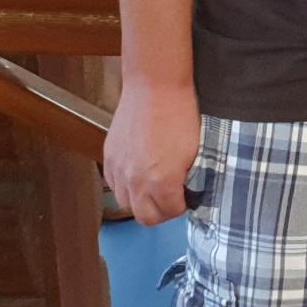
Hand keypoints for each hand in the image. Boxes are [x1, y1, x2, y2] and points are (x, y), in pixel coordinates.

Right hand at [104, 78, 200, 227]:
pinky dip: (125, 186)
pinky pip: (113, 185)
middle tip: (171, 198)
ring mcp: (118, 170)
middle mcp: (135, 181)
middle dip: (161, 211)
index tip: (186, 197)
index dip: (181, 206)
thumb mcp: (197, 152)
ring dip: (140, 201)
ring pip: (125, 204)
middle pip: (144, 217)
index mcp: (161, 181)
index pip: (170, 213)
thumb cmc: (180, 116)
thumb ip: (190, 178)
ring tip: (154, 187)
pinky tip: (138, 174)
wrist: (155, 89)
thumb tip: (190, 192)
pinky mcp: (108, 157)